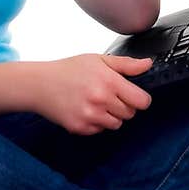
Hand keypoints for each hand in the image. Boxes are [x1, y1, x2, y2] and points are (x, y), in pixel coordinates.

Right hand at [35, 54, 153, 134]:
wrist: (40, 84)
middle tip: (108, 95)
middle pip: (130, 114)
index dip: (140, 98)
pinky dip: (96, 123)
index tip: (133, 95)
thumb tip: (148, 64)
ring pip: (116, 124)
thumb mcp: (98, 59)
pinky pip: (100, 130)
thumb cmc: (70, 69)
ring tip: (95, 102)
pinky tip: (84, 109)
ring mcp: (90, 116)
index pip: (142, 101)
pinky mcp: (80, 128)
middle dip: (124, 106)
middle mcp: (101, 101)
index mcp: (109, 82)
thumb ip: (126, 65)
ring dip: (111, 116)